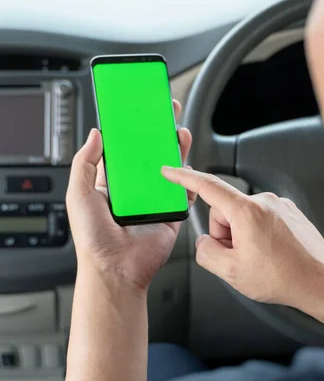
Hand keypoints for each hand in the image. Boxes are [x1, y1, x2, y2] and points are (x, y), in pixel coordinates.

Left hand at [67, 101, 193, 289]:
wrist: (115, 269)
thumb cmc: (93, 238)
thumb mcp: (78, 193)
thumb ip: (85, 161)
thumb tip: (96, 133)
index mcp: (111, 182)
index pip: (122, 149)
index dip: (130, 129)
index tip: (136, 110)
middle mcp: (133, 189)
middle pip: (149, 153)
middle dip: (157, 132)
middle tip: (164, 111)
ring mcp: (153, 199)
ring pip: (168, 167)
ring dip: (175, 148)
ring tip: (178, 131)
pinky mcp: (171, 212)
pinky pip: (182, 191)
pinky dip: (187, 178)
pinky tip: (186, 164)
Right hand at [161, 167, 323, 308]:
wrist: (321, 282)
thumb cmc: (283, 277)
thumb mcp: (231, 272)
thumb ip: (206, 252)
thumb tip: (205, 243)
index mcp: (247, 211)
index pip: (208, 186)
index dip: (184, 178)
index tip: (170, 170)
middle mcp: (264, 202)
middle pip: (224, 211)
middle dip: (225, 234)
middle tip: (241, 258)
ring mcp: (279, 206)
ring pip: (242, 218)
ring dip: (242, 237)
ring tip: (260, 258)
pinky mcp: (289, 212)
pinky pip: (260, 220)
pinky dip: (258, 236)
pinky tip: (271, 254)